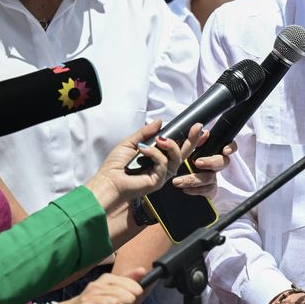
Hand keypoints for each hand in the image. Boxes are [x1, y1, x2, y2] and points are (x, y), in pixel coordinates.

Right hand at [45, 269, 144, 303]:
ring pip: (115, 303)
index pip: (132, 285)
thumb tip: (143, 270)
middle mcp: (98, 285)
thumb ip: (128, 282)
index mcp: (107, 279)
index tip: (127, 303)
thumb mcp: (113, 295)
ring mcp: (89, 296)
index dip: (133, 296)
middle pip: (126, 295)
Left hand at [85, 120, 204, 212]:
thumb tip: (160, 121)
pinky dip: (154, 153)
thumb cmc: (115, 166)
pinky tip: (143, 150)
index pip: (178, 147)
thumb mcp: (132, 143)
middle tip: (197, 128)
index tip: (196, 127)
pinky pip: (163, 163)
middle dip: (193, 139)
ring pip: (176, 157)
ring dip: (170, 145)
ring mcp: (162, 174)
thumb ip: (146, 132)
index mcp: (158, 158)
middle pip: (184, 153)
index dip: (189, 138)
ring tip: (159, 139)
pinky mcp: (158, 180)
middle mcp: (163, 166)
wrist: (107, 182)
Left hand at [171, 140, 237, 197]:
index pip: (230, 146)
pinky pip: (206, 190)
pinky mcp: (210, 190)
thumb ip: (197, 141)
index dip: (231, 147)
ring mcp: (214, 178)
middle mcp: (217, 165)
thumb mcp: (191, 150)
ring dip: (194, 179)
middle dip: (211, 162)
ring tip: (178, 181)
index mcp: (214, 152)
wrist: (183, 184)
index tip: (225, 150)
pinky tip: (185, 189)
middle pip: (223, 162)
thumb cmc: (189, 162)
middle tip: (197, 162)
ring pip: (210, 178)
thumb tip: (204, 132)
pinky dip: (195, 190)